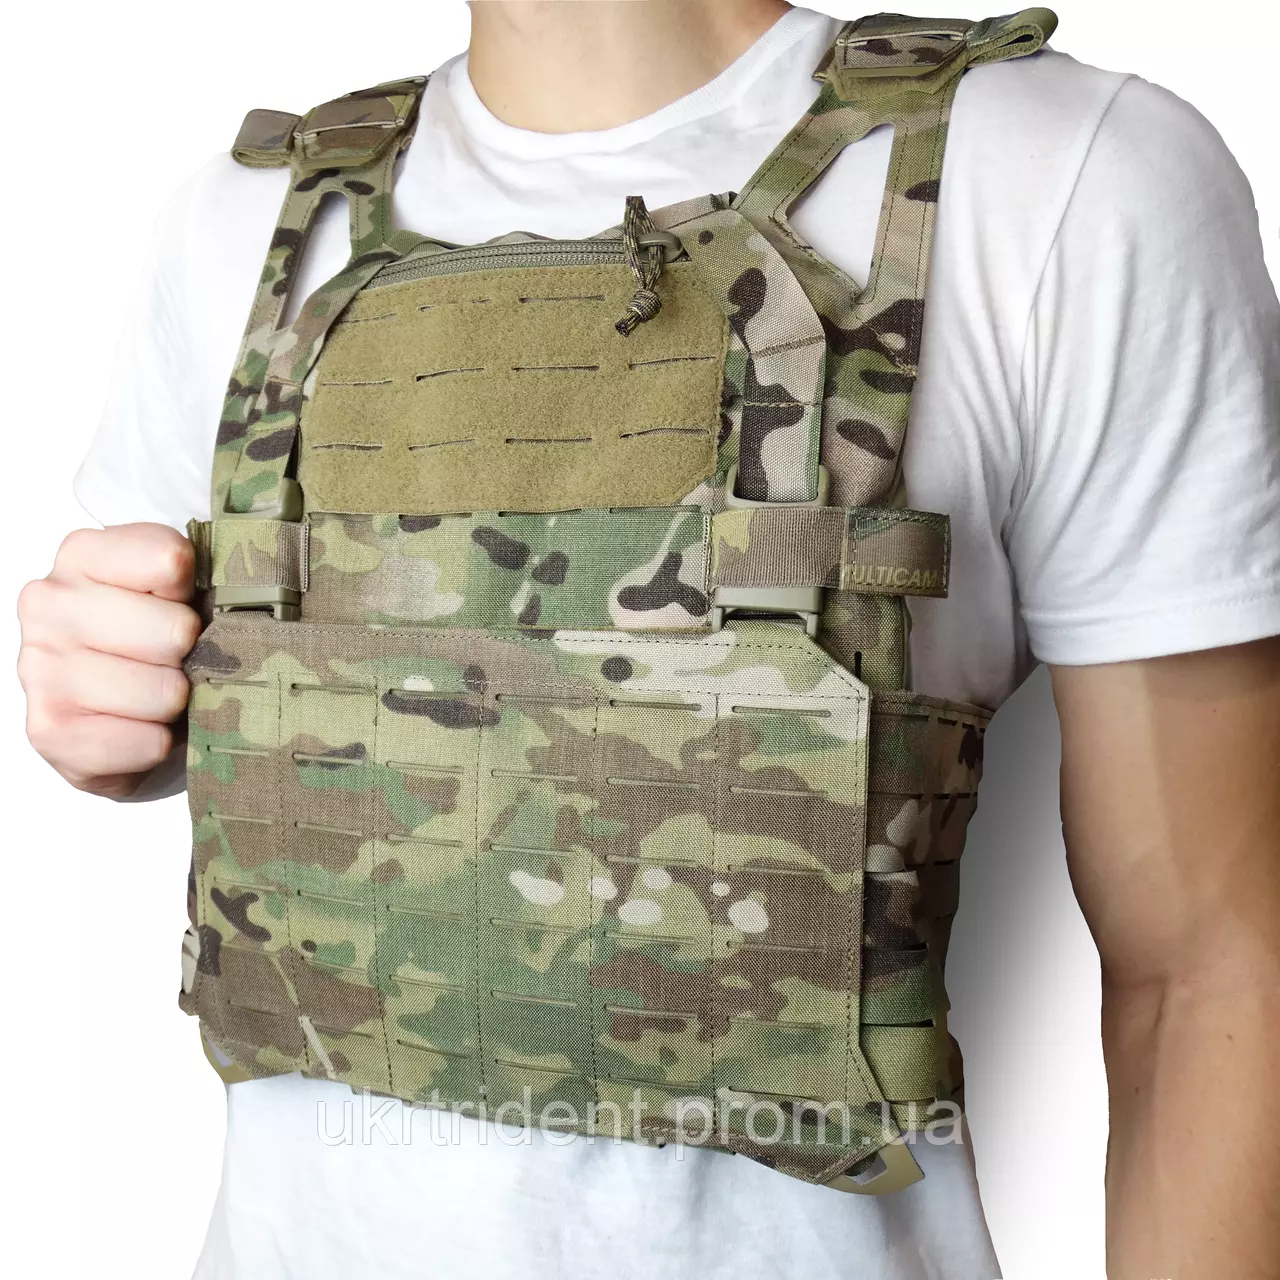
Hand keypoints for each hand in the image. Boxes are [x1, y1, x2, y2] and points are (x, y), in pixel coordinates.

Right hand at [17, 523, 199, 797]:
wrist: (109, 715)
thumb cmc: (150, 642)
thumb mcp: (178, 593)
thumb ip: (201, 577)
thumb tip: (243, 600)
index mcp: (83, 555)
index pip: (170, 560)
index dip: (196, 591)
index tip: (186, 603)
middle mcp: (50, 604)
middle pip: (176, 632)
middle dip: (191, 655)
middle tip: (176, 661)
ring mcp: (41, 668)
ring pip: (165, 693)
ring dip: (176, 704)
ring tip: (158, 696)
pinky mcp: (50, 731)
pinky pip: (148, 742)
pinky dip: (157, 743)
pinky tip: (141, 729)